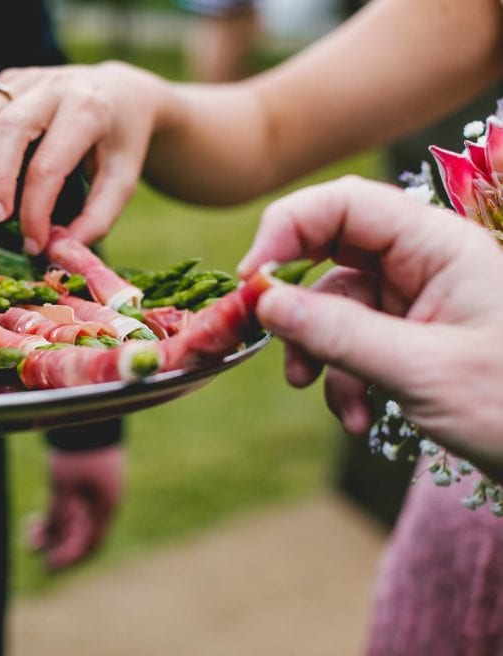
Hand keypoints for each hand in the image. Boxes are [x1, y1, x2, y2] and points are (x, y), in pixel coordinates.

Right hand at [0, 61, 167, 253]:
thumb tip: (60, 250)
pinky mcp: (10, 79)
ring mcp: (30, 78)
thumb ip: (97, 219)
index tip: (33, 242)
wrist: (123, 93)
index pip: (48, 165)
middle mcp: (57, 86)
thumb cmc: (120, 142)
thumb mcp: (123, 181)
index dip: (34, 210)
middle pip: (10, 130)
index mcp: (90, 110)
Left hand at [28, 445, 122, 569]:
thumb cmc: (76, 450)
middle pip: (81, 534)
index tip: (47, 565)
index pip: (89, 544)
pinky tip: (35, 518)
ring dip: (53, 528)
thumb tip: (48, 540)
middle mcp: (103, 502)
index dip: (68, 557)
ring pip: (73, 520)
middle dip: (57, 543)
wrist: (87, 412)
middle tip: (31, 546)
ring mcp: (95, 489)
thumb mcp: (62, 483)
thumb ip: (57, 514)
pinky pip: (71, 505)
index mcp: (105, 506)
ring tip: (28, 530)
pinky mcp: (85, 478)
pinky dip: (55, 513)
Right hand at [237, 176, 502, 465]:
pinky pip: (351, 344)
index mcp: (438, 245)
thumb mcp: (421, 370)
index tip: (251, 279)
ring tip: (328, 397)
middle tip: (263, 335)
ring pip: (334, 307)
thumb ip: (338, 333)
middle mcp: (423, 262)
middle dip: (295, 300)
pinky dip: (342, 379)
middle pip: (330, 252)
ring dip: (319, 353)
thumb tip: (264, 303)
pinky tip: (358, 417)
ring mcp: (416, 300)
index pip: (345, 204)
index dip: (287, 229)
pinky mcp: (410, 337)